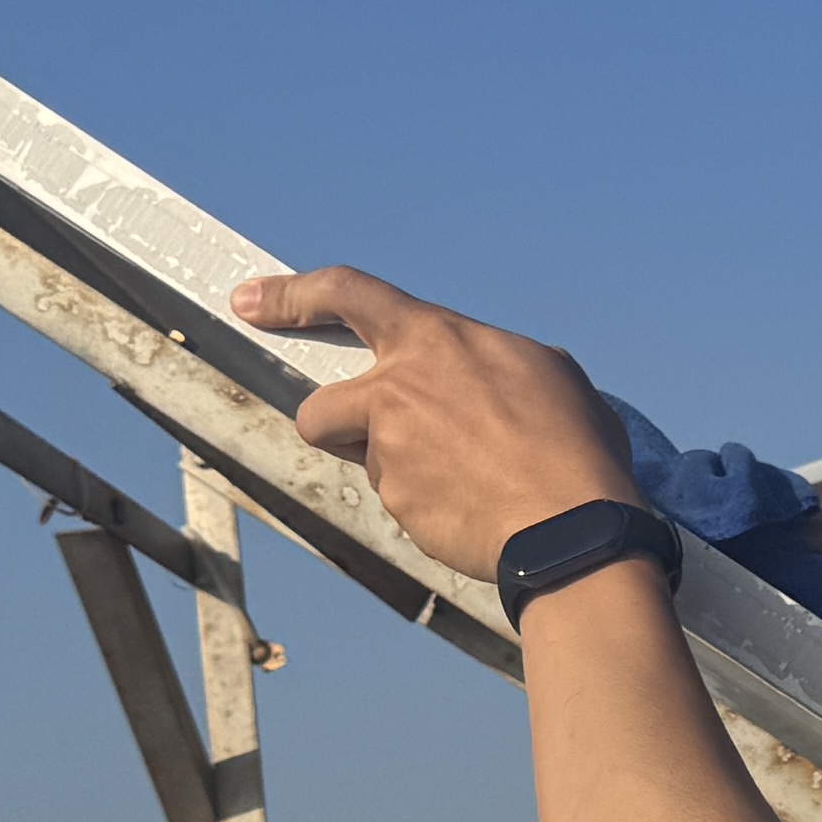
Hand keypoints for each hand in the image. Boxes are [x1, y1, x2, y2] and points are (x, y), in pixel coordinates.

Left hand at [240, 266, 639, 585]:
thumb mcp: (542, 369)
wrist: (572, 528)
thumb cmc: (571, 445)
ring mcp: (389, 455)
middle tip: (385, 439)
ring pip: (369, 462)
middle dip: (338, 425)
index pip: (346, 294)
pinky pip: (402, 502)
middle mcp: (396, 393)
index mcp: (433, 341)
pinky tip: (479, 506)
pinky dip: (433, 505)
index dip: (290, 294)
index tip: (249, 300)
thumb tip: (476, 375)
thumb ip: (486, 360)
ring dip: (403, 469)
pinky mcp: (397, 508)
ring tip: (471, 477)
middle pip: (320, 407)